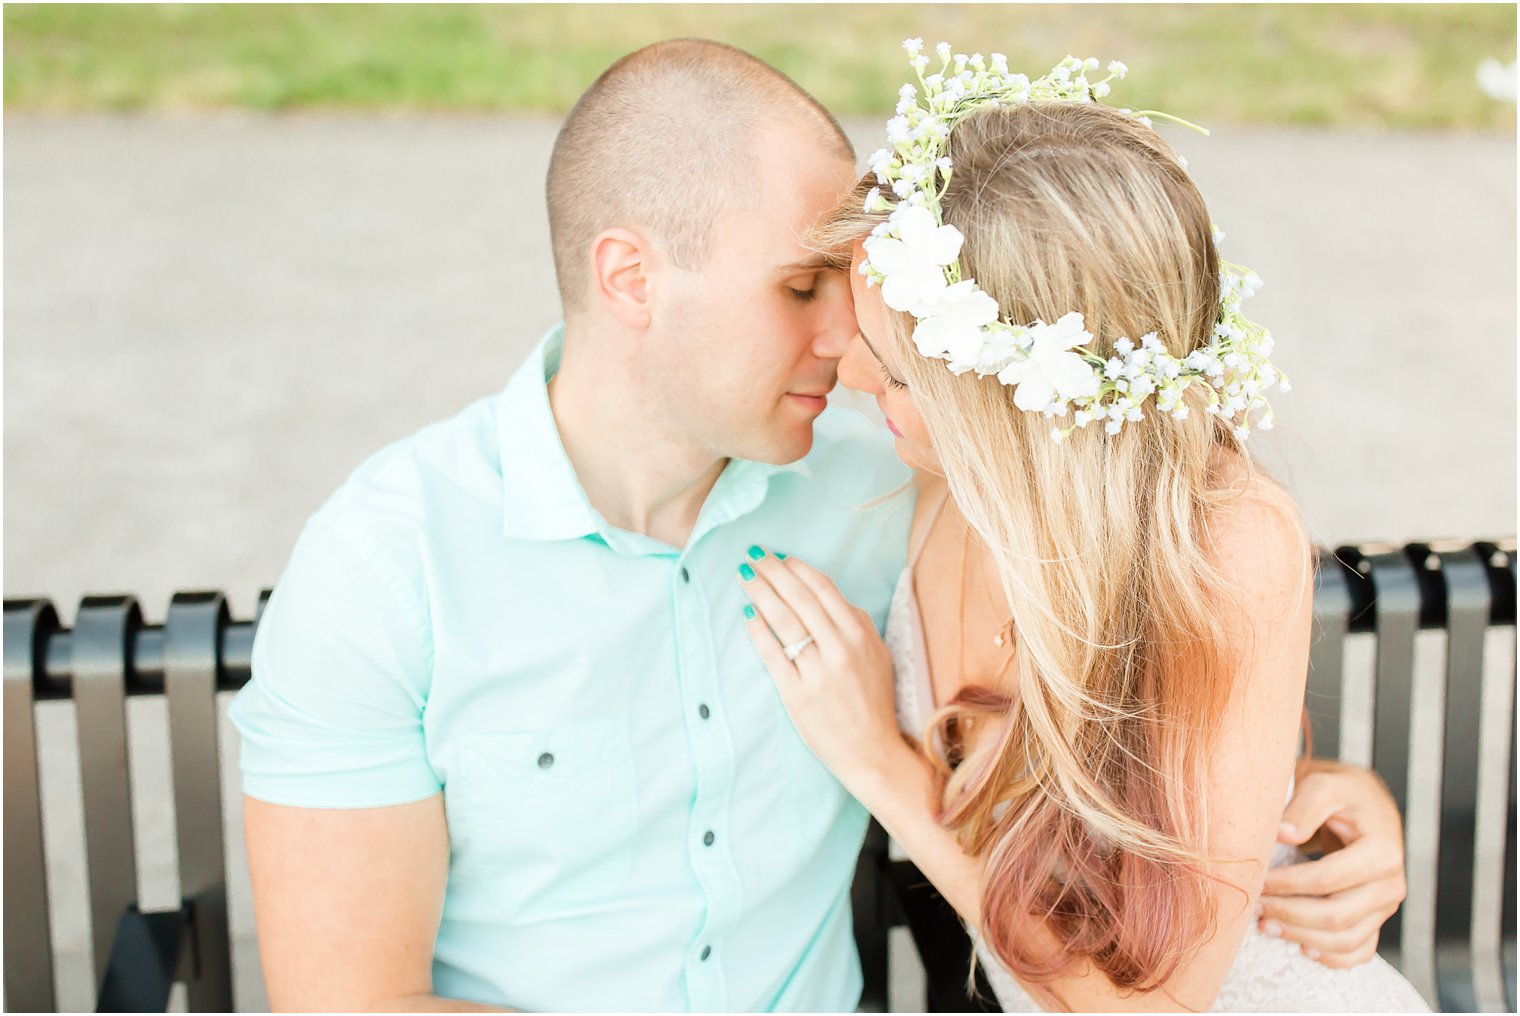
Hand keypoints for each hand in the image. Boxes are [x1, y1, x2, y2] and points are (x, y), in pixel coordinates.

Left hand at [737, 546, 903, 787]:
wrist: (871, 751)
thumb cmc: (873, 702)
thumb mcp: (879, 656)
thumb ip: (859, 624)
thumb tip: (834, 598)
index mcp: (860, 635)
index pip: (824, 589)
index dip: (798, 568)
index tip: (781, 556)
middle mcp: (839, 649)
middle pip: (799, 599)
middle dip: (772, 572)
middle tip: (753, 555)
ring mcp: (817, 672)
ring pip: (784, 621)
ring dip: (761, 593)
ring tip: (744, 576)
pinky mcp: (797, 694)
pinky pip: (773, 655)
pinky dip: (759, 632)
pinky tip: (747, 615)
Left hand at [1257, 756, 1406, 967]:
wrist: (1363, 804)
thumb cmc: (1342, 793)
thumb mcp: (1324, 786)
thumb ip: (1304, 807)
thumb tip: (1283, 834)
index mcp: (1382, 851)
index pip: (1328, 879)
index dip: (1288, 885)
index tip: (1257, 881)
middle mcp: (1390, 883)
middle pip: (1337, 915)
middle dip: (1291, 915)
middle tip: (1255, 908)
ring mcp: (1385, 905)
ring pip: (1346, 938)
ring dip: (1303, 937)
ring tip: (1266, 926)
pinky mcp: (1377, 918)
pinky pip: (1360, 950)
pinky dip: (1332, 957)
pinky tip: (1302, 948)